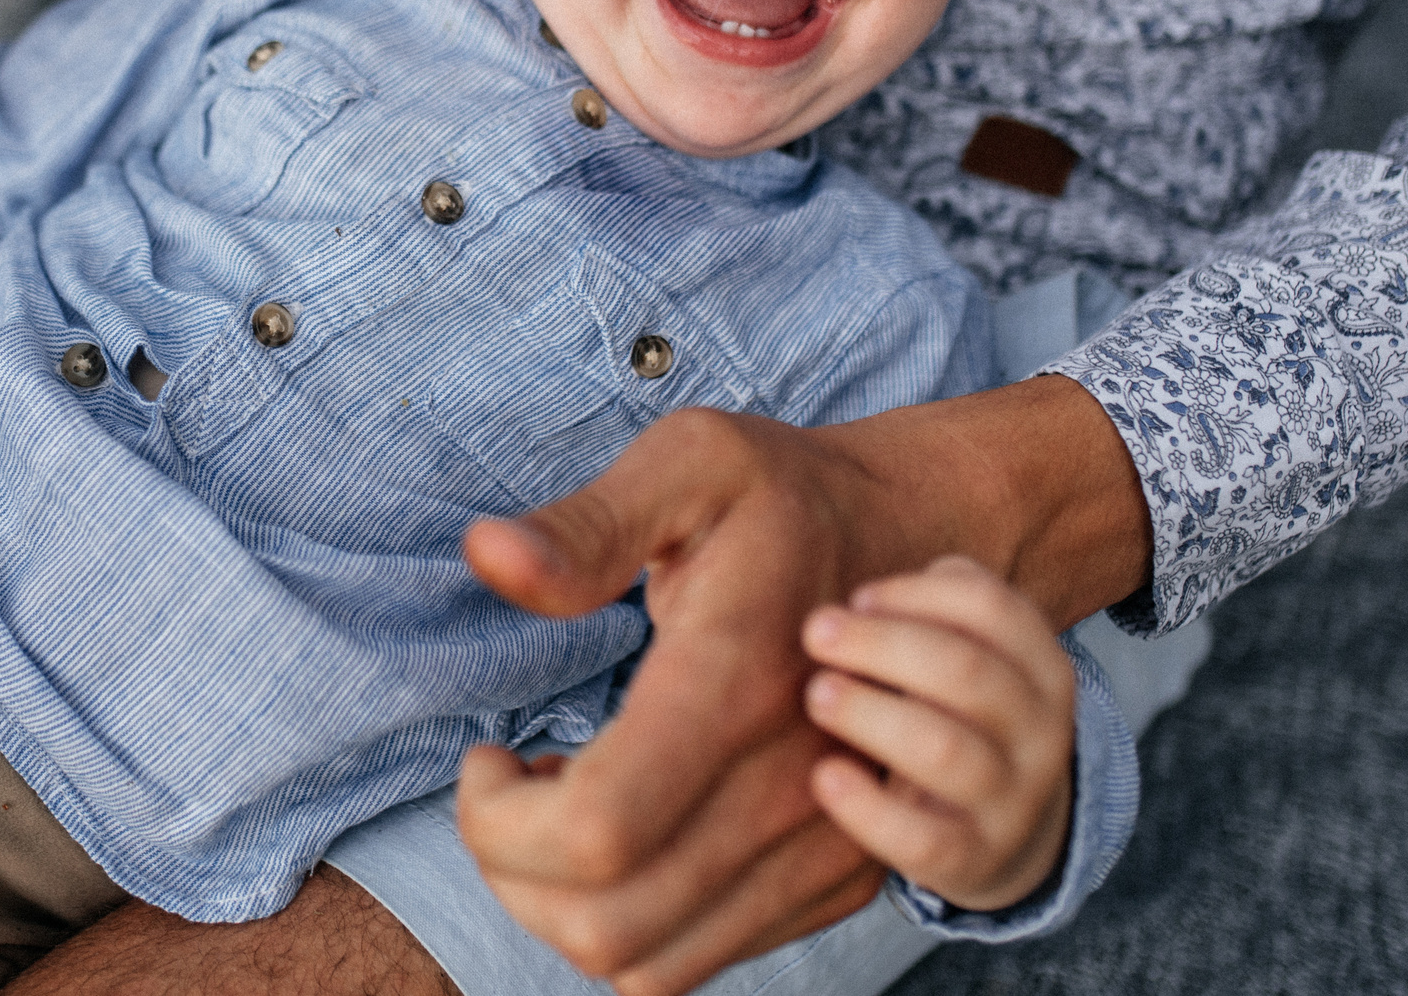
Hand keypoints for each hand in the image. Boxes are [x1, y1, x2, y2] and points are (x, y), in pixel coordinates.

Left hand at [453, 377, 1149, 995]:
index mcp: (736, 682)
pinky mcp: (837, 876)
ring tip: (556, 808)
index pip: (595, 830)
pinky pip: (702, 956)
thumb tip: (486, 555)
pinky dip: (633, 923)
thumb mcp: (694, 461)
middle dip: (512, 871)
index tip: (488, 754)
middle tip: (505, 787)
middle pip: (608, 922)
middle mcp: (791, 786)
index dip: (499, 818)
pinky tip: (626, 829)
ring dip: (563, 908)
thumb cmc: (785, 497)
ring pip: (648, 961)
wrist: (920, 544)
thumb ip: (588, 523)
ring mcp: (823, 843)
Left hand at [802, 557, 1075, 913]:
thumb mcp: (972, 661)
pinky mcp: (974, 860)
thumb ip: (930, 616)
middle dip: (882, 644)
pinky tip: (825, 775)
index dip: (915, 593)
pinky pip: (924, 840)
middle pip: (966, 672)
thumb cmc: (963, 718)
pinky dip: (868, 809)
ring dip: (872, 715)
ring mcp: (1014, 801)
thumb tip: (859, 601)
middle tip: (817, 633)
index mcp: (1042, 667)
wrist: (1010, 836)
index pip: (990, 608)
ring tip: (818, 694)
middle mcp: (1041, 732)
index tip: (858, 597)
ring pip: (946, 751)